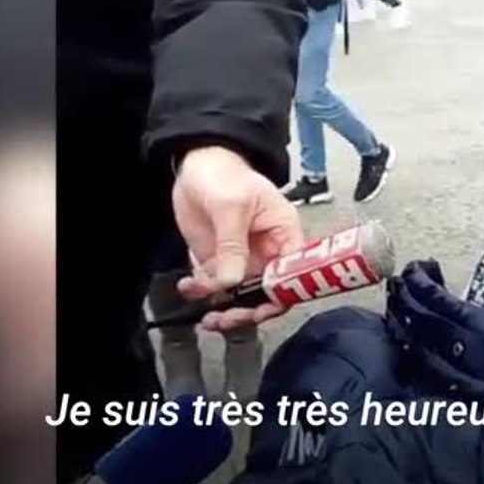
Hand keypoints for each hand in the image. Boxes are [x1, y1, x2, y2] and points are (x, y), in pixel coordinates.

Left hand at [172, 146, 303, 330]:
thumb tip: (232, 280)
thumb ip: (232, 245)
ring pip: (242, 297)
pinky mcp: (221, 261)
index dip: (280, 294)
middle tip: (228, 317)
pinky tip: (190, 287)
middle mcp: (268, 251)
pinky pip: (217, 288)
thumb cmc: (224, 173)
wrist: (196, 165)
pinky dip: (203, 293)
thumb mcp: (231, 206)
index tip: (259, 307)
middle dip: (248, 310)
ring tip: (208, 314)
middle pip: (269, 293)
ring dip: (224, 308)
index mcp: (284, 234)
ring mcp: (244, 259)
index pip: (294, 274)